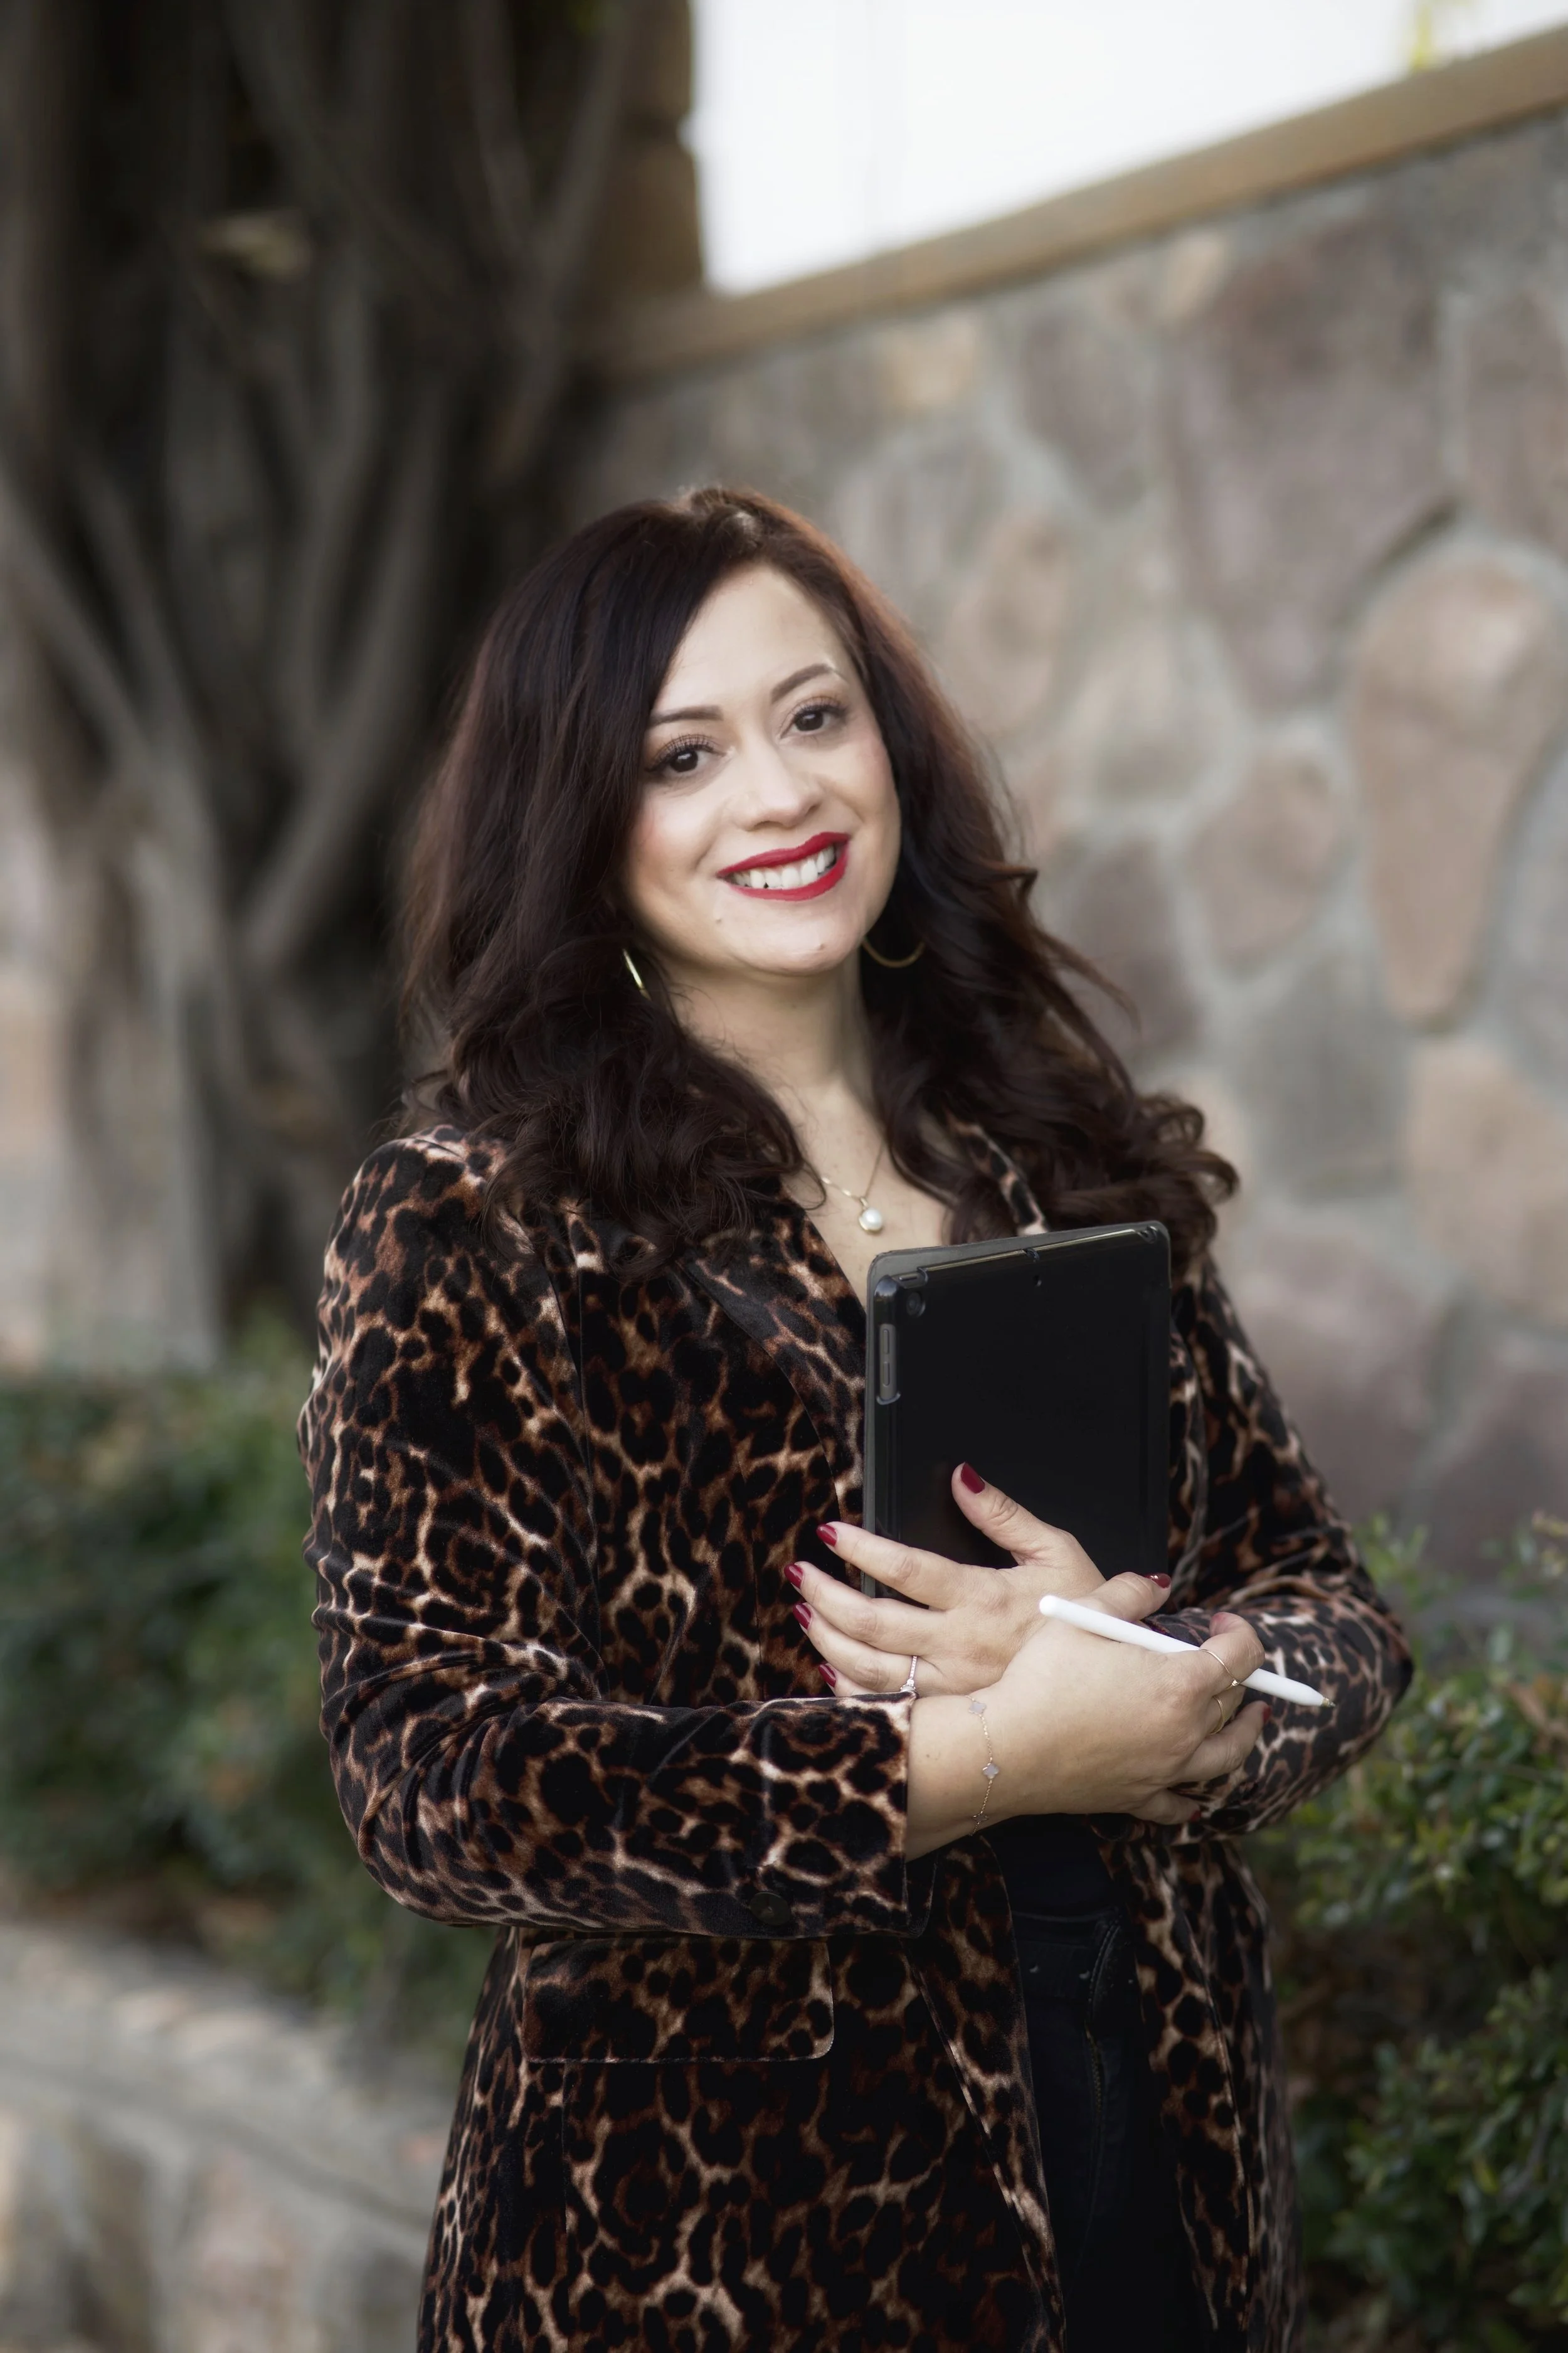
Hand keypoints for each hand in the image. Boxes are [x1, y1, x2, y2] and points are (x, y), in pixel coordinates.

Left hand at [790, 1464, 1165, 1696]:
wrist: (1115, 1693)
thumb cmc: (1087, 1619)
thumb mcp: (1057, 1551)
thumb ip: (1004, 1514)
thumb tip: (962, 1477)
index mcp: (983, 1600)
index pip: (907, 1570)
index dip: (863, 1549)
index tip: (830, 1533)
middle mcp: (961, 1647)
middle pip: (874, 1623)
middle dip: (826, 1596)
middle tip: (799, 1573)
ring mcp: (954, 1687)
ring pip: (872, 1668)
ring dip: (828, 1639)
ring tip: (803, 1612)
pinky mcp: (954, 1717)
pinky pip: (892, 1708)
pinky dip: (853, 1689)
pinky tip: (831, 1668)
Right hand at [981, 1597, 1268, 1828]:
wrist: (1006, 1748)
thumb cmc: (1042, 1678)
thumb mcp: (1082, 1614)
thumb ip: (1128, 1592)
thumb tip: (1158, 1585)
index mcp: (1180, 1683)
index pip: (1241, 1655)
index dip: (1239, 1631)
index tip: (1222, 1620)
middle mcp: (1185, 1731)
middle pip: (1233, 1700)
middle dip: (1238, 1673)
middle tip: (1223, 1658)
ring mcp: (1165, 1770)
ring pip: (1226, 1755)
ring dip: (1243, 1733)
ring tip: (1251, 1719)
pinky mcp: (1138, 1797)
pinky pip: (1180, 1805)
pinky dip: (1193, 1800)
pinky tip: (1196, 1799)